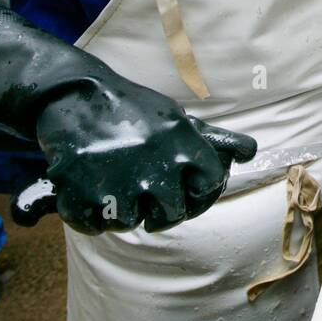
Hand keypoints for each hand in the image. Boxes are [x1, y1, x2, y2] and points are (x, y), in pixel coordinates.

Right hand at [25, 79, 255, 233]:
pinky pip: (95, 227)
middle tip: (141, 185)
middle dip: (158, 205)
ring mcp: (117, 188)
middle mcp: (154, 170)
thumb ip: (213, 141)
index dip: (197, 189)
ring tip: (111, 179)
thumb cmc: (131, 108)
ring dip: (122, 209)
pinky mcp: (81, 198)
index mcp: (182, 147)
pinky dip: (91, 214)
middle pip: (171, 215)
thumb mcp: (175, 118)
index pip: (208, 187)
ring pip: (131, 223)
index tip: (182, 183)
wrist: (72, 94)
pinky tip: (89, 187)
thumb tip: (249, 152)